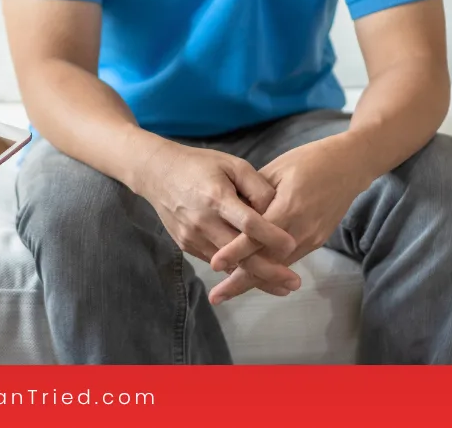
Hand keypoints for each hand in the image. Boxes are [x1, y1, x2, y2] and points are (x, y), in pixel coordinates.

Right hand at [132, 138, 300, 294]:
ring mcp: (192, 237)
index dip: (271, 236)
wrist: (157, 174)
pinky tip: (257, 277)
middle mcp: (203, 222)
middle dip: (269, 271)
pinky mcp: (187, 245)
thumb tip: (278, 209)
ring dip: (256, 278)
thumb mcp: (233, 165)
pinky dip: (237, 270)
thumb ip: (257, 187)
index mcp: (216, 198)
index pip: (248, 224)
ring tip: (282, 287)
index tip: (292, 245)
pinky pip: (216, 262)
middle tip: (294, 284)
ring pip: (228, 265)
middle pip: (239, 255)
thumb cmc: (201, 165)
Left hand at [207, 133, 374, 303]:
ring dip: (253, 281)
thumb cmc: (308, 161)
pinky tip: (252, 279)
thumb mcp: (276, 170)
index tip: (213, 264)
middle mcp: (301, 229)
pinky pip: (289, 260)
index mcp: (288, 206)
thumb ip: (253, 195)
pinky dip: (270, 271)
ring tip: (227, 293)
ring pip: (278, 266)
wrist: (349, 166)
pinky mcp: (317, 241)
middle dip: (240, 281)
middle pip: (266, 261)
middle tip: (216, 297)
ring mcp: (311, 238)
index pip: (256, 236)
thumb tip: (228, 213)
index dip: (234, 251)